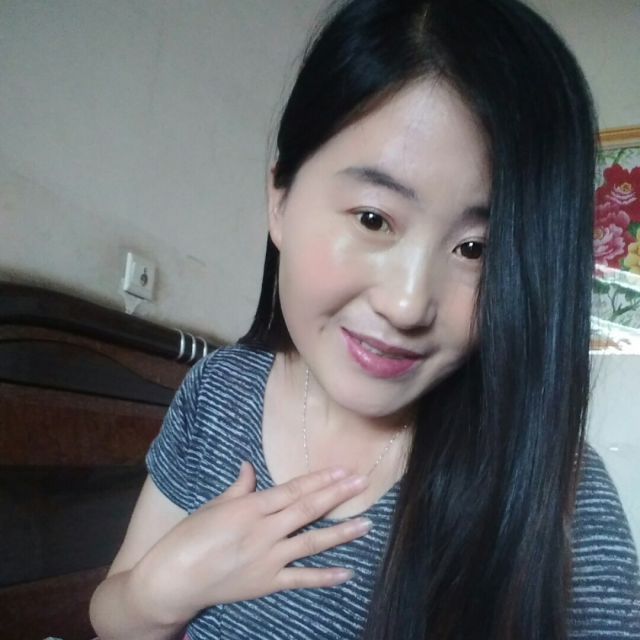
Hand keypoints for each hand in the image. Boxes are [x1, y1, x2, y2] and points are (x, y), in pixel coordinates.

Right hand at [130, 463, 370, 625]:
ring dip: (341, 532)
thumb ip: (238, 488)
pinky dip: (325, 577)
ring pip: (311, 542)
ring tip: (367, 523)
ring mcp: (268, 559)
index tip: (342, 470)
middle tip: (362, 483)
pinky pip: (301, 580)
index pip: (292, 489)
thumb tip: (250, 466)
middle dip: (337, 495)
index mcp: (250, 508)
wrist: (172, 581)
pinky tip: (347, 572)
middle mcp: (264, 531)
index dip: (319, 479)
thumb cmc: (187, 538)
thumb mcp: (212, 506)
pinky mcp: (267, 583)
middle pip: (307, 509)